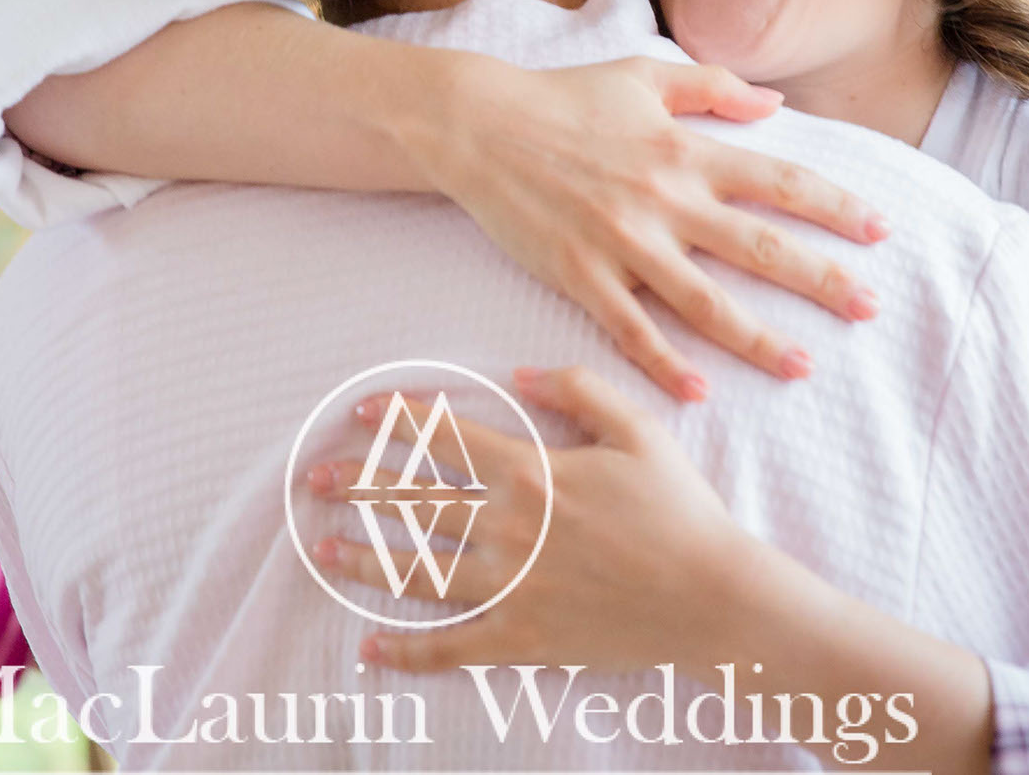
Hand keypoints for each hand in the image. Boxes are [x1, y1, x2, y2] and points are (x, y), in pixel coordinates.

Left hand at [306, 365, 764, 673]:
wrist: (712, 598)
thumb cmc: (681, 510)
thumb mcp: (639, 431)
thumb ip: (579, 391)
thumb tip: (519, 375)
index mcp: (532, 472)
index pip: (447, 438)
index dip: (399, 421)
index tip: (360, 412)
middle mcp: (508, 528)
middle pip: (415, 502)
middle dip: (359, 486)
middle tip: (315, 478)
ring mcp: (510, 587)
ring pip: (417, 572)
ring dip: (364, 561)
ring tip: (322, 551)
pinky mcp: (520, 638)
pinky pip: (451, 647)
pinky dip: (406, 652)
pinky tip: (370, 650)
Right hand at [398, 52, 885, 399]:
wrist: (479, 124)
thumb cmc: (563, 97)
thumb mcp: (643, 75)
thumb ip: (712, 87)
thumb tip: (774, 105)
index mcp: (685, 149)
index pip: (778, 182)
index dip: (834, 207)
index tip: (878, 231)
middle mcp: (665, 199)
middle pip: (759, 247)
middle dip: (821, 280)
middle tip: (870, 308)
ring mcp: (622, 241)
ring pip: (705, 301)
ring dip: (758, 338)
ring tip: (804, 364)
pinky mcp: (580, 274)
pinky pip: (631, 328)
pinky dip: (666, 362)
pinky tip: (700, 389)